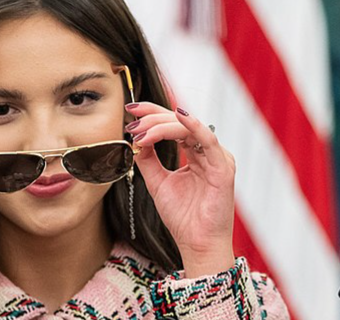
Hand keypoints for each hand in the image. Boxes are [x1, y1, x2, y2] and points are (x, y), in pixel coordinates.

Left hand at [126, 102, 234, 276]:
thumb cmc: (182, 216)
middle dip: (152, 118)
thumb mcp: (157, 182)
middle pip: (179, 122)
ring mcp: (217, 158)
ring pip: (189, 129)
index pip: (173, 124)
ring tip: (141, 131)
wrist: (196, 244)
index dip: (152, 113)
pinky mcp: (223, 168)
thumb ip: (148, 159)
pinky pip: (208, 141)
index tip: (130, 109)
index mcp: (195, 153)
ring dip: (162, 126)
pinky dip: (193, 126)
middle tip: (132, 120)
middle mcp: (207, 152)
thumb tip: (136, 137)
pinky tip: (179, 116)